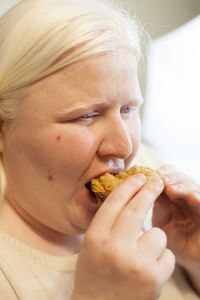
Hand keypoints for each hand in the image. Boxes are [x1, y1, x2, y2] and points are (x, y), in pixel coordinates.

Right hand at [72, 175, 174, 299]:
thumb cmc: (94, 272)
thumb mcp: (91, 244)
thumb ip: (106, 222)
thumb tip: (128, 194)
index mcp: (95, 238)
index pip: (115, 202)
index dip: (129, 186)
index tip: (139, 177)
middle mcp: (115, 249)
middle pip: (137, 209)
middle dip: (149, 190)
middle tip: (156, 181)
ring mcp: (136, 265)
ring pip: (158, 233)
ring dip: (154, 238)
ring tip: (142, 254)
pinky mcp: (154, 280)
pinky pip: (168, 254)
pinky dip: (161, 258)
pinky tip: (148, 269)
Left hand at [152, 165, 199, 292]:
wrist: (183, 260)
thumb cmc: (167, 240)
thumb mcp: (159, 220)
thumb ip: (156, 205)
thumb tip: (144, 186)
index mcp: (171, 194)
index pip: (169, 175)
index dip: (162, 172)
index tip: (151, 174)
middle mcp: (185, 196)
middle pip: (181, 178)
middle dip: (171, 177)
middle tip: (161, 179)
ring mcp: (197, 204)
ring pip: (193, 188)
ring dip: (183, 186)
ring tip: (172, 188)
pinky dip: (199, 198)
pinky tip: (193, 197)